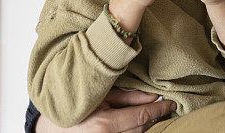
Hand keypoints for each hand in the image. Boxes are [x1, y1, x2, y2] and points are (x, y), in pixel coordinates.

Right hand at [34, 89, 175, 132]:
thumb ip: (128, 97)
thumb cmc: (77, 105)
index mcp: (104, 125)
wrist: (52, 127)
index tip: (172, 103)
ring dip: (148, 127)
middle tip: (167, 107)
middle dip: (156, 117)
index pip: (142, 117)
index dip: (160, 109)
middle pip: (142, 130)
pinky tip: (142, 124)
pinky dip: (136, 132)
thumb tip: (153, 95)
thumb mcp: (101, 96)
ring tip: (156, 114)